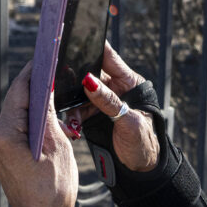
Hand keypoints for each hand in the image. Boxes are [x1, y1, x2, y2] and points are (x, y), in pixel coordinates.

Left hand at [0, 61, 76, 206]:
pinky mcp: (1, 154)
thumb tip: (46, 88)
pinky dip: (30, 120)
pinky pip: (16, 128)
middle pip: (15, 101)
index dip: (33, 72)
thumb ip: (48, 113)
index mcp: (4, 132)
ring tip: (54, 90)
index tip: (45, 54)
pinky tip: (47, 115)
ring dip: (34, 104)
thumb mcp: (56, 144)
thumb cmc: (52, 188)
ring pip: (16, 114)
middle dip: (34, 86)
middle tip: (53, 69)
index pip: (19, 91)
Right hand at [71, 43, 159, 172]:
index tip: (75, 39)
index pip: (109, 56)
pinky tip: (73, 126)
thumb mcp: (129, 121)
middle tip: (61, 85)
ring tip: (71, 118)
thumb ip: (109, 101)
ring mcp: (104, 100)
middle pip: (89, 74)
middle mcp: (115, 87)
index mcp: (129, 82)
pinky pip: (79, 109)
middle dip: (75, 80)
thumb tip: (89, 81)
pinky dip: (74, 116)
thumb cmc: (145, 142)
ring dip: (72, 104)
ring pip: (80, 93)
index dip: (93, 46)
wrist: (142, 167)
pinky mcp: (95, 114)